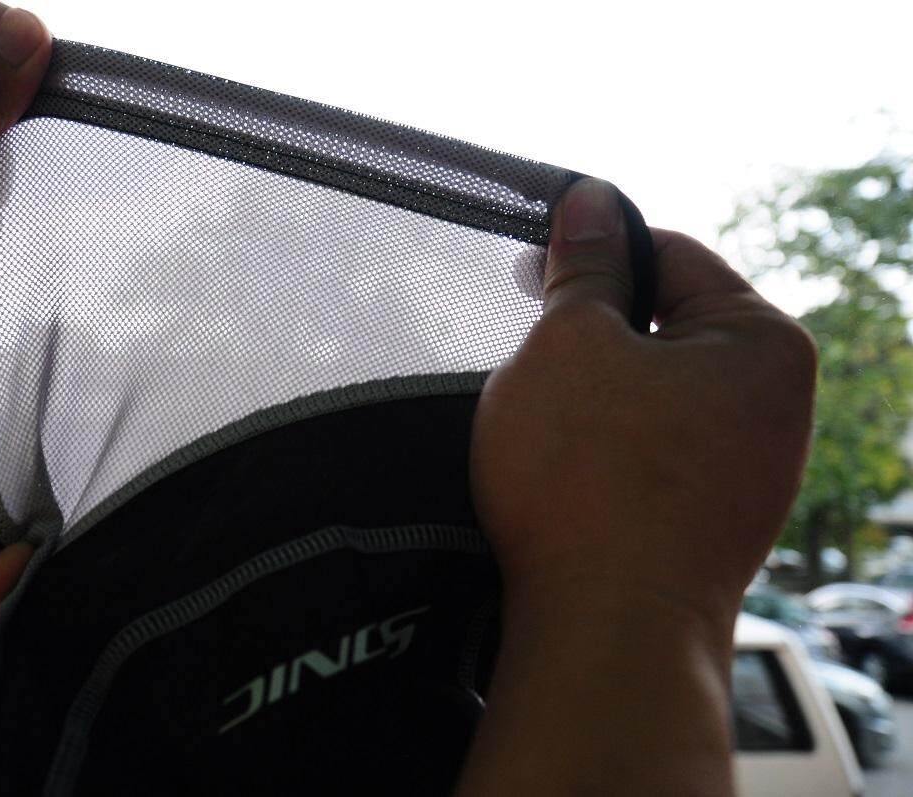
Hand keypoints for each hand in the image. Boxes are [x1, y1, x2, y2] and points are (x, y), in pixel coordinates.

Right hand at [471, 178, 815, 621]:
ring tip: (544, 426)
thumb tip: (593, 202)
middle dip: (593, 335)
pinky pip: (655, 453)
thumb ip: (584, 268)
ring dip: (595, 395)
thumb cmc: (589, 481)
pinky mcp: (715, 519)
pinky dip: (607, 448)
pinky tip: (568, 473)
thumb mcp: (570, 344)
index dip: (592, 254)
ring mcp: (751, 469)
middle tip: (531, 357)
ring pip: (655, 394)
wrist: (608, 633)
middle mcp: (777, 404)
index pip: (671, 255)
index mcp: (763, 342)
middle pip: (668, 327)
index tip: (531, 270)